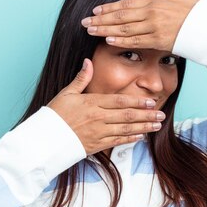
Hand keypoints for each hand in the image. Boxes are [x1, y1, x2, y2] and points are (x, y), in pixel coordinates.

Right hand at [46, 59, 166, 155]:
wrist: (45, 139)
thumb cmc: (55, 115)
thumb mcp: (66, 93)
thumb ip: (81, 78)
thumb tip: (88, 61)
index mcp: (92, 103)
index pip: (120, 101)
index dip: (137, 101)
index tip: (150, 101)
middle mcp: (98, 118)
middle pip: (128, 116)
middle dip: (146, 115)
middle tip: (161, 114)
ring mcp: (98, 132)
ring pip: (126, 130)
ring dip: (143, 127)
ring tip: (156, 125)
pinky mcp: (97, 145)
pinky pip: (117, 141)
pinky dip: (130, 139)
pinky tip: (141, 137)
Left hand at [80, 0, 202, 51]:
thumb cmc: (201, 12)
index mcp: (156, 1)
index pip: (127, 4)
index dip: (109, 7)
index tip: (96, 9)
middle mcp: (152, 14)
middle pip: (120, 17)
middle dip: (100, 19)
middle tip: (85, 21)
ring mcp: (154, 28)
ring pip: (124, 30)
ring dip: (105, 30)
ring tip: (90, 30)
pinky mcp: (158, 42)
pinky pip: (135, 42)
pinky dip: (121, 41)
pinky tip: (108, 41)